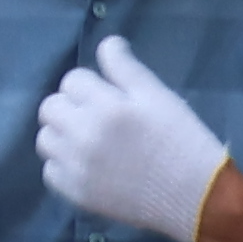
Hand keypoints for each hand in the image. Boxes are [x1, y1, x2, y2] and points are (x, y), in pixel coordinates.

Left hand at [28, 36, 228, 241]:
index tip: (107, 96)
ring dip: (61, 134)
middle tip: (96, 117)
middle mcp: (84, 136)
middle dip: (69, 106)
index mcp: (107, 107)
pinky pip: (50, 171)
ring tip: (90, 141)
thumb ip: (126, 68)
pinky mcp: (75, 194)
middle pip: (50, 107)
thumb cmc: (183, 142)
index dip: (89, 84)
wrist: (197, 199)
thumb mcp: (160, 98)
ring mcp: (77, 167)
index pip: (72, 80)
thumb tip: (106, 43)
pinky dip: (64, 165)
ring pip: (45, 139)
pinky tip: (89, 165)